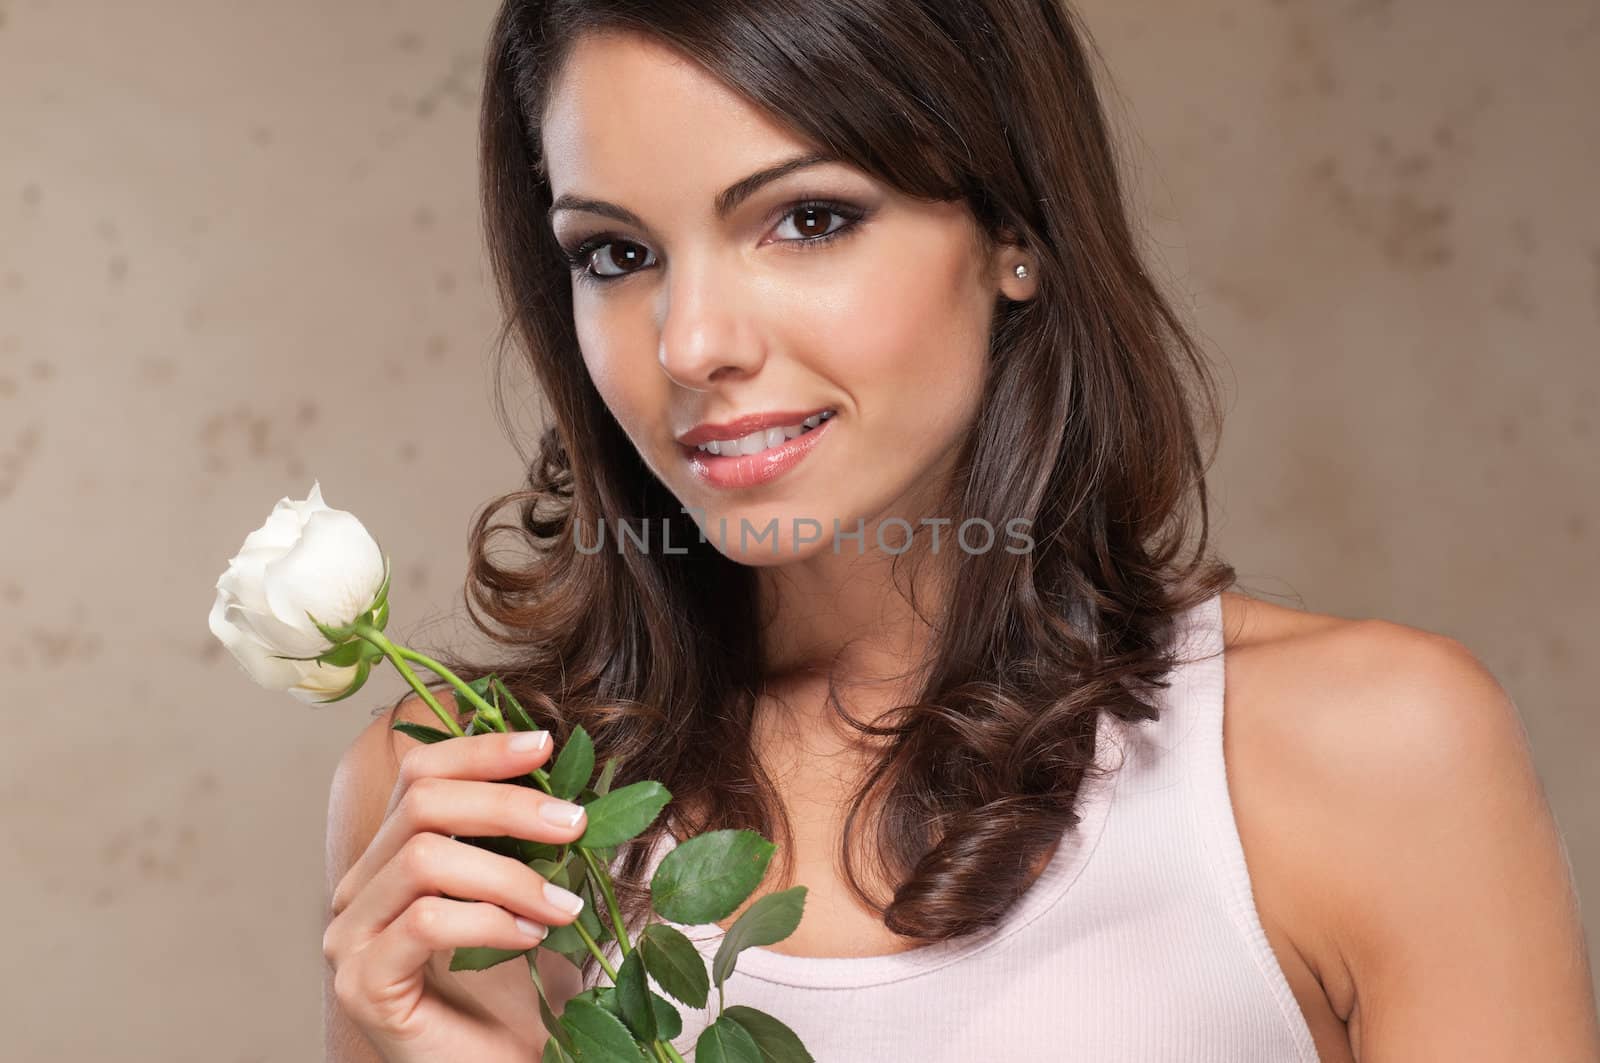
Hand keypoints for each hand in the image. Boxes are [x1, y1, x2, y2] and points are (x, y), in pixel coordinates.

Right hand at [323, 729, 589, 1061]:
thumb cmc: (519, 992)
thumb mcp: (526, 894)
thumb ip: (526, 837)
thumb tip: (564, 768)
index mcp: (389, 859)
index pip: (418, 774)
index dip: (479, 750)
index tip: (542, 746)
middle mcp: (357, 892)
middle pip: (421, 804)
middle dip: (508, 805)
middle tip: (576, 824)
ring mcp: (350, 939)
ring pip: (423, 859)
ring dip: (510, 875)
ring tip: (565, 905)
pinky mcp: (363, 985)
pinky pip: (425, 923)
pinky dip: (490, 921)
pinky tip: (532, 938)